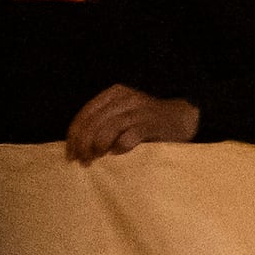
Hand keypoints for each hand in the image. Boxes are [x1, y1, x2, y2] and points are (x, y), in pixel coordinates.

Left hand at [65, 85, 202, 165]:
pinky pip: (129, 136)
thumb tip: (75, 144)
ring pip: (108, 128)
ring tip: (95, 160)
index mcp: (114, 94)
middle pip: (94, 122)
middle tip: (83, 161)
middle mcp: (126, 98)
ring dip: (98, 147)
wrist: (183, 118)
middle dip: (84, 144)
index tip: (70, 154)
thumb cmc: (146, 122)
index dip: (74, 135)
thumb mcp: (122, 114)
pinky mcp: (152, 123)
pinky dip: (120, 147)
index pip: (85, 113)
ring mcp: (140, 110)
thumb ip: (102, 122)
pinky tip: (118, 153)